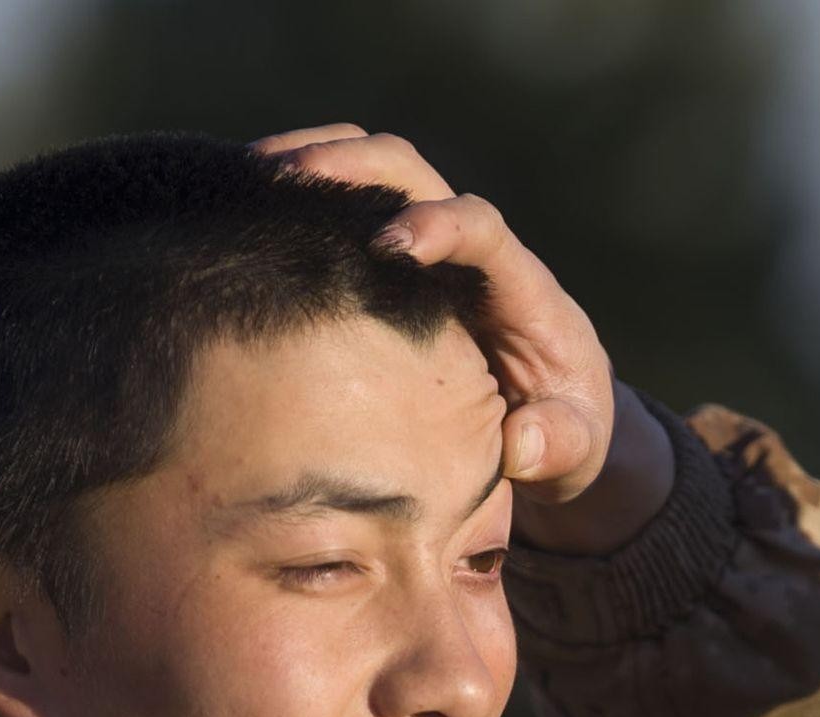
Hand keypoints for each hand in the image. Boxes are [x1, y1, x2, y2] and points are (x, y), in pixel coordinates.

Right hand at [251, 124, 672, 549]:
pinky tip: (243, 211)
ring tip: (246, 181)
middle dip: (351, 164)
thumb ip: (558, 446)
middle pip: (411, 171)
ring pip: (372, 173)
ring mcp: (425, 250)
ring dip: (313, 162)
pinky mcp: (389, 265)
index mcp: (521, 287)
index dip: (439, 222)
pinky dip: (298, 199)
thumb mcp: (576, 451)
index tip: (391, 245)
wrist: (552, 423)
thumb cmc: (564, 433)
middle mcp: (469, 250)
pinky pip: (344, 211)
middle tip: (282, 179)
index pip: (482, 226)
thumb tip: (520, 445)